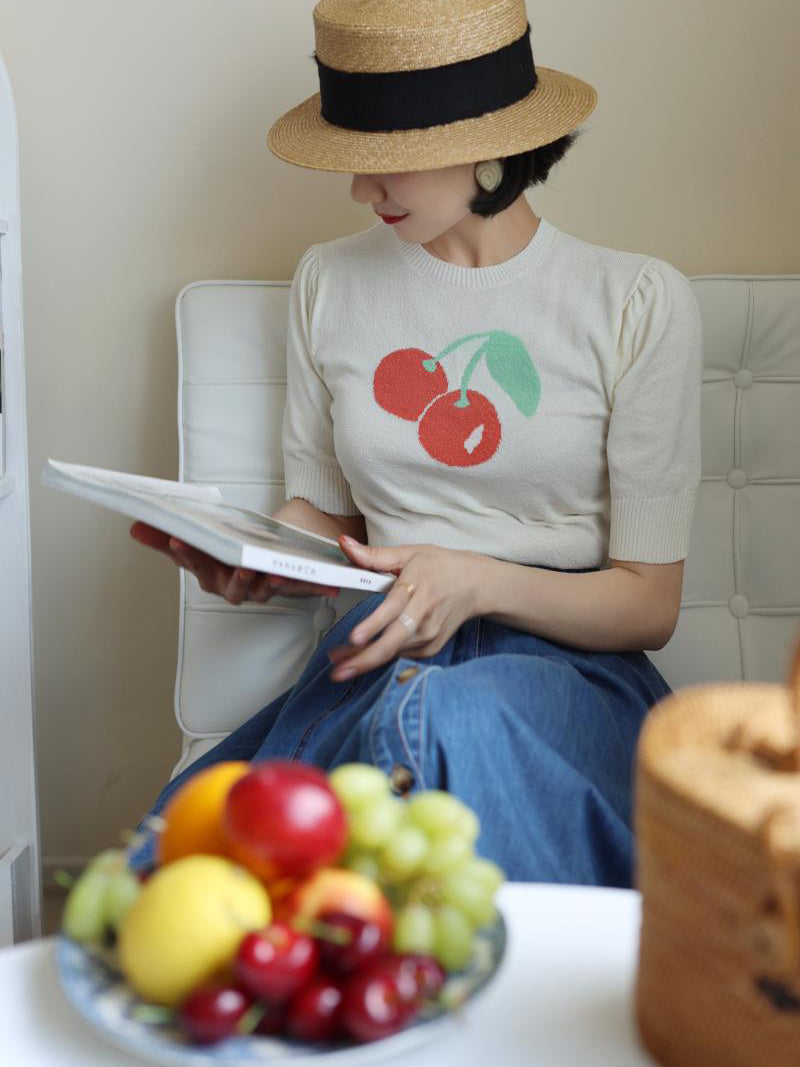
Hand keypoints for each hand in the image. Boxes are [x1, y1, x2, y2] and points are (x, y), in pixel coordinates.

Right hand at [130, 522, 339, 605]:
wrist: (274, 550)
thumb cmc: (234, 547)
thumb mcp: (202, 538)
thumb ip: (167, 536)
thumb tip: (136, 526)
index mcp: (212, 576)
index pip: (195, 566)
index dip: (186, 554)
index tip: (177, 540)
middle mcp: (236, 589)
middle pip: (229, 584)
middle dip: (229, 573)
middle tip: (232, 561)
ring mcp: (263, 589)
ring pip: (262, 590)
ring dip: (266, 583)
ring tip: (270, 572)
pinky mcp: (292, 585)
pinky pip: (302, 589)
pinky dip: (313, 588)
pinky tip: (326, 585)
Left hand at [327, 537, 488, 680]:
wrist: (477, 585)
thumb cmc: (443, 567)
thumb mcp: (410, 553)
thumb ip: (374, 555)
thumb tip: (345, 545)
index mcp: (417, 586)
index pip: (393, 608)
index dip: (374, 625)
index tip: (355, 638)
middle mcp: (425, 614)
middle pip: (394, 641)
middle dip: (365, 658)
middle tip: (338, 670)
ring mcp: (429, 634)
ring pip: (393, 652)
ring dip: (364, 660)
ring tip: (339, 663)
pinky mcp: (431, 647)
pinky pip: (400, 655)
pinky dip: (380, 658)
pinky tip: (362, 657)